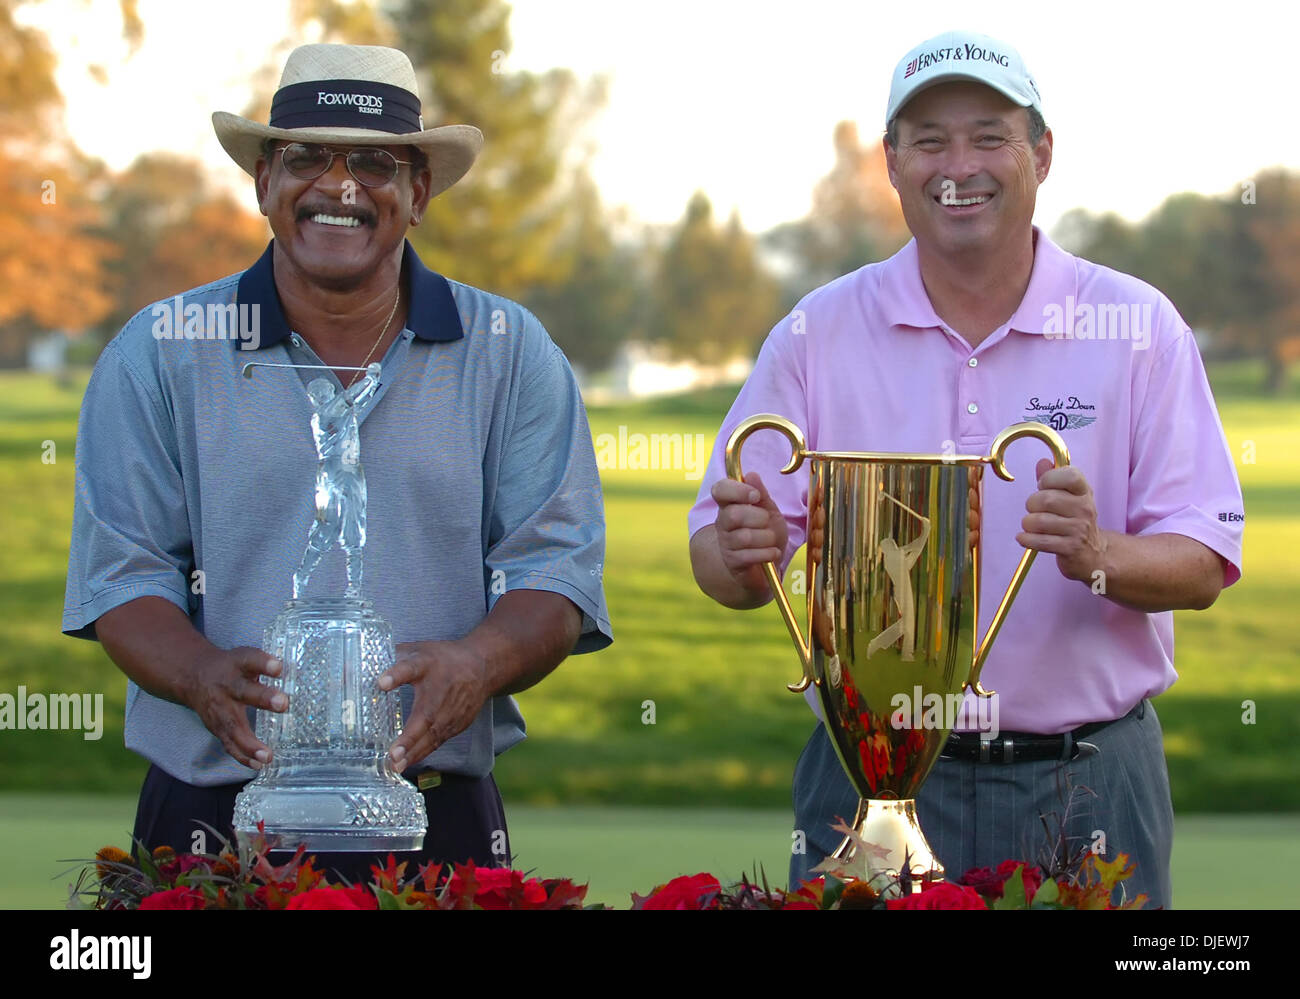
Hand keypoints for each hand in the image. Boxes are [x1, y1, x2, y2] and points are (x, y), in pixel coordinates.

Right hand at [182, 647, 284, 768]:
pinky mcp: (216, 726)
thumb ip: (269, 665)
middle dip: (263, 698)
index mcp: (238, 664)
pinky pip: (229, 743)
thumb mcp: (246, 658)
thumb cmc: (231, 668)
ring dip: (250, 743)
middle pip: (244, 691)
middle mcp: (227, 686)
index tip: (278, 667)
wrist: (194, 676)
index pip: (251, 659)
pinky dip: (243, 756)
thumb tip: (303, 674)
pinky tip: (258, 765)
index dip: (264, 663)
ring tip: (267, 756)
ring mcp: (219, 708)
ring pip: (233, 726)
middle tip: (283, 704)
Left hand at [380, 640, 489, 770]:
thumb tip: (363, 669)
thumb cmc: (446, 660)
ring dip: (415, 752)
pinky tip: (409, 760)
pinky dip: (424, 752)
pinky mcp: (457, 725)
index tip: (381, 683)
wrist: (483, 667)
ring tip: (397, 766)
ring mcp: (452, 713)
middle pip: (425, 719)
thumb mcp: (421, 653)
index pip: (410, 671)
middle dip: (409, 741)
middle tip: (393, 757)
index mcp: (429, 669)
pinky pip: (438, 741)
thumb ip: (396, 662)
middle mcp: (442, 695)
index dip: (396, 675)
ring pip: (433, 736)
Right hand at [710, 471, 788, 595]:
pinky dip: (767, 553)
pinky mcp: (733, 563)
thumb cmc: (766, 535)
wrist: (768, 567)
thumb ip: (761, 494)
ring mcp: (726, 544)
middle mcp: (723, 523)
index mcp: (730, 505)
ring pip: (744, 537)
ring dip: (766, 538)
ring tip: (771, 541)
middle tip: (767, 522)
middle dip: (758, 518)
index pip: (720, 490)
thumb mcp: (769, 511)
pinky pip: (749, 556)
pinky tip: (772, 553)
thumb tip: (751, 475)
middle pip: (733, 515)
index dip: (737, 490)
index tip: (755, 496)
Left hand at [1017, 457, 1107, 582]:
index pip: (1068, 476)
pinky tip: (1023, 538)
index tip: (1043, 487)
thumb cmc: (1074, 520)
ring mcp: (1079, 529)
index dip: (1049, 479)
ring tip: (1031, 525)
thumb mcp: (1069, 496)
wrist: (1094, 553)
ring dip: (1027, 523)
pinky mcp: (1070, 548)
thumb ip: (1053, 478)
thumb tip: (1042, 462)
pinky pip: (1038, 541)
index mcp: (1084, 492)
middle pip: (1045, 499)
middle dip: (1031, 504)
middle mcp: (1085, 509)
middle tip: (1034, 510)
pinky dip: (1025, 539)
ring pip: (1038, 521)